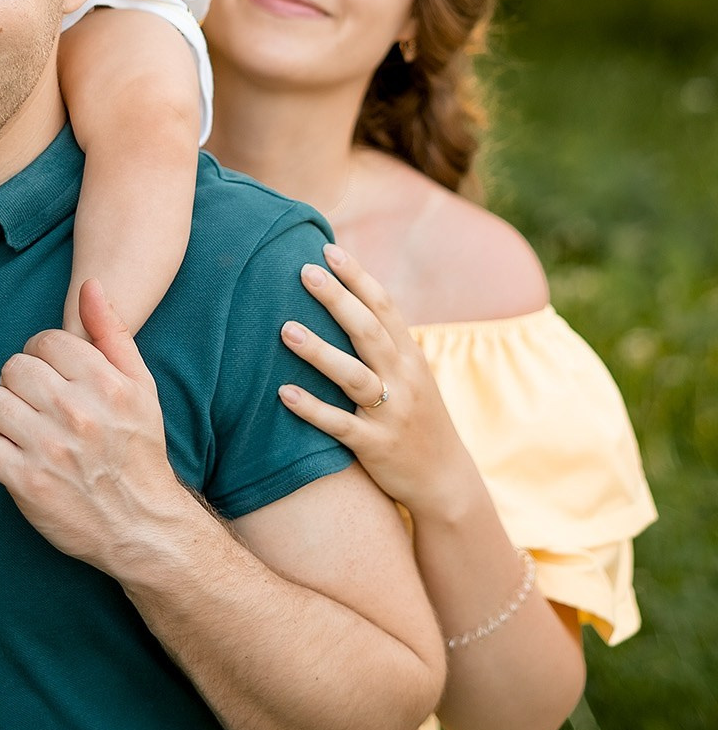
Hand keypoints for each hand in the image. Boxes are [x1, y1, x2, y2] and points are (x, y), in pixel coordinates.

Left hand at [0, 279, 187, 572]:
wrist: (142, 526)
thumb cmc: (140, 452)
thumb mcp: (142, 388)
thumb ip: (113, 334)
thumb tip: (91, 286)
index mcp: (106, 384)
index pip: (45, 341)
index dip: (43, 357)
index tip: (53, 380)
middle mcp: (78, 412)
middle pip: (13, 368)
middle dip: (20, 384)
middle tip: (36, 407)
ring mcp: (49, 449)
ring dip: (2, 416)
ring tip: (23, 430)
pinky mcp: (26, 482)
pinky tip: (13, 458)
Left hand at [277, 244, 466, 516]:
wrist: (446, 480)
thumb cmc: (417, 418)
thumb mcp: (410, 374)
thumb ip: (384, 341)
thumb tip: (346, 299)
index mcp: (410, 356)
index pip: (384, 307)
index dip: (357, 277)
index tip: (328, 250)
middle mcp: (403, 380)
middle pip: (368, 332)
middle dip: (337, 299)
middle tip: (304, 271)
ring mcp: (391, 414)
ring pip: (354, 376)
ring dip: (319, 352)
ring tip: (285, 329)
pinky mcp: (376, 446)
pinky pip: (340, 425)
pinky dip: (313, 409)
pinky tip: (284, 394)